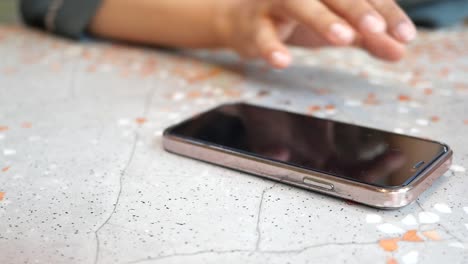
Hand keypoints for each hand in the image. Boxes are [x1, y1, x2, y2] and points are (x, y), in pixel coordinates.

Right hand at [217, 0, 416, 67]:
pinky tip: (283, 62)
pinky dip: (271, 46)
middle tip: (378, 29)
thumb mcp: (337, 26)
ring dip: (322, 20)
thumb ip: (368, 38)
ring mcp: (276, 1)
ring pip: (299, 4)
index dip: (386, 13)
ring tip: (345, 39)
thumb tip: (401, 51)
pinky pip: (262, 34)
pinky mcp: (254, 23)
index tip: (406, 36)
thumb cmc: (296, 18)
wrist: (244, 20)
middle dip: (357, 9)